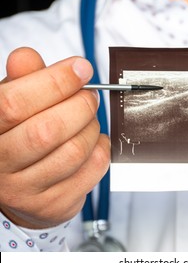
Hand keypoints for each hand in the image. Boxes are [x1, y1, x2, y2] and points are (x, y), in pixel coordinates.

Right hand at [0, 48, 109, 228]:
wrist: (15, 188)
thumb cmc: (16, 137)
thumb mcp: (11, 104)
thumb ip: (21, 80)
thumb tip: (27, 56)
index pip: (14, 104)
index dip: (54, 81)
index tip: (81, 68)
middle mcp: (0, 166)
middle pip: (49, 130)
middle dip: (80, 105)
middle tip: (89, 95)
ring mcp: (27, 192)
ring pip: (75, 151)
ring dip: (92, 127)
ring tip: (89, 119)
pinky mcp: (55, 205)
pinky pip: (93, 169)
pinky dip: (101, 147)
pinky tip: (93, 142)